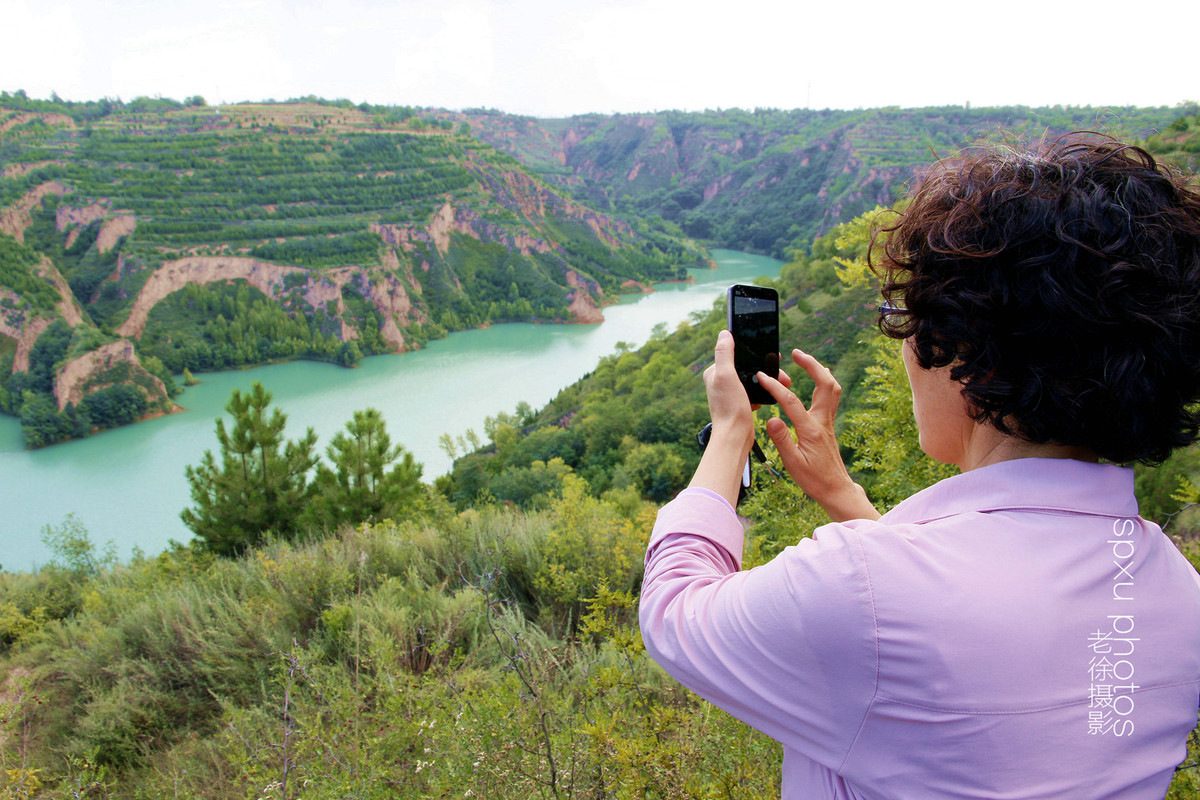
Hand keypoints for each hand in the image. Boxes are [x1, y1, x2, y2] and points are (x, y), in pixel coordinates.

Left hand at [689, 330, 790, 505]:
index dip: (753, 352)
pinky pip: (754, 392)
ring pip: (752, 379)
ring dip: (767, 380)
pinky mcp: (738, 403)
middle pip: (746, 366)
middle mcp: (720, 381)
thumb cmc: (730, 408)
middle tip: (781, 373)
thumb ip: (724, 353)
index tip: (770, 353)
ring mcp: (729, 393)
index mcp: (715, 372)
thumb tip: (725, 333)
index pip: (735, 353)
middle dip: (764, 368)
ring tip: (781, 384)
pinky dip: (763, 393)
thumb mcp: (726, 376)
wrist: (735, 437)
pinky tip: (767, 397)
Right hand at [757, 349, 879, 521]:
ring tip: (806, 360)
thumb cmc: (813, 479)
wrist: (836, 489)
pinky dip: (824, 382)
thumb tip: (771, 419)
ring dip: (820, 370)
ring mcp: (828, 421)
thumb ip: (781, 440)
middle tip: (796, 353)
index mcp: (811, 430)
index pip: (791, 401)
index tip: (762, 376)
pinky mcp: (828, 424)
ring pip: (832, 388)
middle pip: (824, 384)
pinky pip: (831, 396)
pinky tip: (816, 379)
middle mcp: (823, 421)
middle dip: (811, 364)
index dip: (775, 387)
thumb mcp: (793, 463)